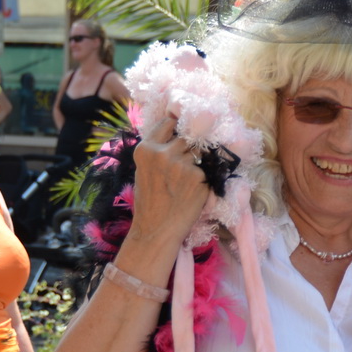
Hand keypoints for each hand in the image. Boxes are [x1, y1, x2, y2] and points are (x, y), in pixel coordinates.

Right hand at [128, 117, 212, 251]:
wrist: (157, 228)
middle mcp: (163, 153)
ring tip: (184, 182)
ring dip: (197, 163)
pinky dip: (203, 179)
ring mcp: (183, 164)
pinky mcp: (199, 177)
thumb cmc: (150, 200)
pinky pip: (207, 170)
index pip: (169, 123)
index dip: (177, 129)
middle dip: (188, 149)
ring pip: (199, 153)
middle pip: (187, 138)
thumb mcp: (145, 169)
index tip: (181, 134)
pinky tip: (192, 191)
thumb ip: (158, 151)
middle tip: (182, 168)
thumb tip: (178, 134)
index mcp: (146, 149)